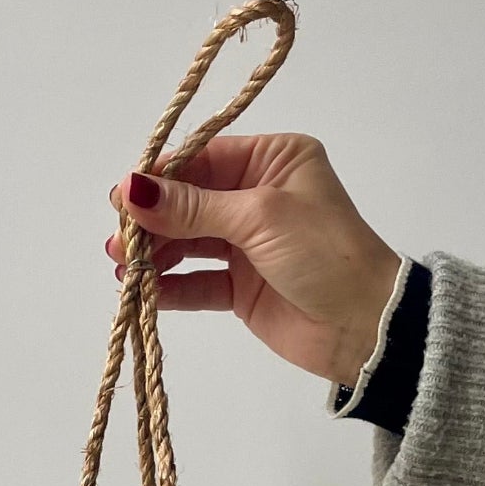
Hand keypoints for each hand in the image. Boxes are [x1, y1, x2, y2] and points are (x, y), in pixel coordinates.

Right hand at [107, 134, 401, 389]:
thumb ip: (193, 207)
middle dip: (152, 218)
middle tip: (118, 238)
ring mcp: (249, 244)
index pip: (203, 158)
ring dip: (156, 253)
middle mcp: (259, 195)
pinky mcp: (243, 288)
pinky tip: (143, 290)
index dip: (161, 176)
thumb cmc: (325, 253)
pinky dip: (171, 286)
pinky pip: (198, 281)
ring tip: (123, 267)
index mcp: (274, 159)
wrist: (366, 327)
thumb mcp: (260, 217)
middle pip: (190, 200)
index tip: (122, 195)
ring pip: (189, 241)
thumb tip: (131, 188)